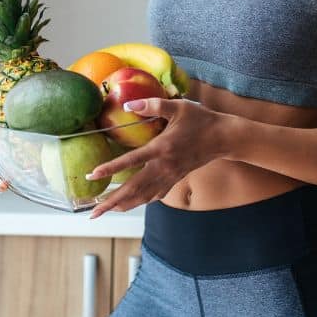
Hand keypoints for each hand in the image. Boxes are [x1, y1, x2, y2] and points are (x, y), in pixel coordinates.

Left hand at [84, 97, 227, 218]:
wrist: (224, 138)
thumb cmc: (201, 120)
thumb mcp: (178, 106)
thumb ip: (152, 104)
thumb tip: (128, 104)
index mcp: (161, 148)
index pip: (131, 160)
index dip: (110, 168)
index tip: (92, 175)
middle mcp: (164, 166)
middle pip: (133, 188)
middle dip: (112, 201)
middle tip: (93, 212)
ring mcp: (170, 175)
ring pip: (143, 196)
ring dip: (123, 205)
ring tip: (105, 211)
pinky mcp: (176, 179)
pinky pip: (156, 195)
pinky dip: (141, 201)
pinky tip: (131, 204)